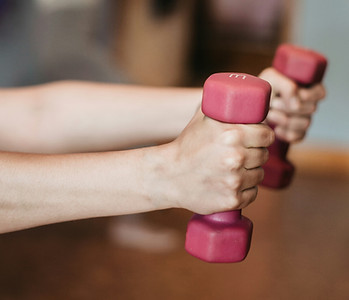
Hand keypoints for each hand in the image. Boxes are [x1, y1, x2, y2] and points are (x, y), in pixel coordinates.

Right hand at [158, 109, 273, 214]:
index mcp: (232, 135)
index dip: (263, 137)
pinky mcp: (232, 200)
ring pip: (259, 175)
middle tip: (243, 154)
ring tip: (235, 169)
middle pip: (264, 155)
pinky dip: (245, 190)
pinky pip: (252, 193)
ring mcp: (234, 181)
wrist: (168, 176)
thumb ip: (220, 104)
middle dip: (256, 153)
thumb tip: (237, 93)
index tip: (257, 139)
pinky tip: (232, 184)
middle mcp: (236, 158)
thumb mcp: (201, 118)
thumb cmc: (186, 145)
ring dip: (251, 172)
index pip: (267, 135)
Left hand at [259, 68, 325, 142]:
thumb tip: (297, 104)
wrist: (250, 107)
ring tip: (270, 114)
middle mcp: (309, 104)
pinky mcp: (297, 133)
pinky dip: (284, 133)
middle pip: (311, 108)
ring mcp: (304, 119)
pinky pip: (298, 136)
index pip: (319, 93)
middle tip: (273, 104)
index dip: (306, 95)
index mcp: (308, 87)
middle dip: (288, 106)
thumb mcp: (271, 79)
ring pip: (305, 123)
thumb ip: (287, 86)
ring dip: (284, 119)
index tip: (288, 94)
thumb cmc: (263, 89)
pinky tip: (275, 128)